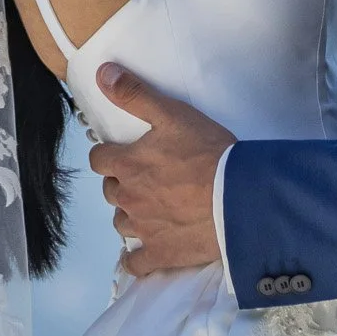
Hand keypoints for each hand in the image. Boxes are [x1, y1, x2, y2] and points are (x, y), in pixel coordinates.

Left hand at [86, 62, 236, 278]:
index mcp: (127, 164)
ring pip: (121, 223)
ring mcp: (142, 228)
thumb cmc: (208, 152)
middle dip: (123, 182)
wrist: (237, 196)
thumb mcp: (173, 114)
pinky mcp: (160, 253)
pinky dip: (136, 257)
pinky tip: (144, 251)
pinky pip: (135, 262)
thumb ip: (135, 94)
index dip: (110, 154)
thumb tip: (101, 73)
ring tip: (153, 207)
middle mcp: (127, 198)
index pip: (99, 159)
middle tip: (148, 176)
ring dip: (131, 214)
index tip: (125, 153)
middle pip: (110, 191)